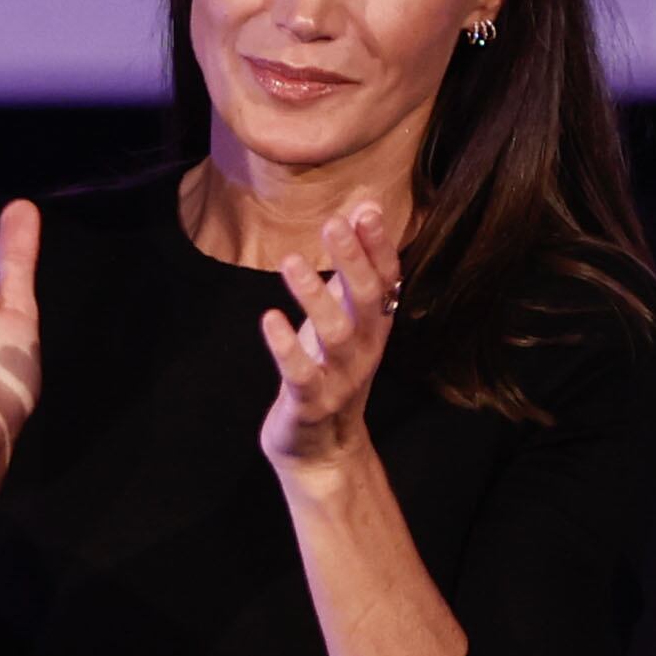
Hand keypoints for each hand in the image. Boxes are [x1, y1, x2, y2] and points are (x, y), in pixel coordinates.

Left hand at [254, 200, 399, 481]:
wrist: (322, 446)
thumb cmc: (328, 367)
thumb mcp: (344, 316)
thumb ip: (353, 267)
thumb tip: (362, 208)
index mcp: (374, 325)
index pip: (386, 280)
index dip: (378, 246)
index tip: (367, 209)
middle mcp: (364, 349)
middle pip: (365, 301)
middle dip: (352, 261)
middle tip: (333, 223)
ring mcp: (339, 378)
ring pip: (335, 334)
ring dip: (314, 297)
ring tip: (291, 262)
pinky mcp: (310, 402)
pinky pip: (300, 374)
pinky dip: (285, 347)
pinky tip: (269, 319)